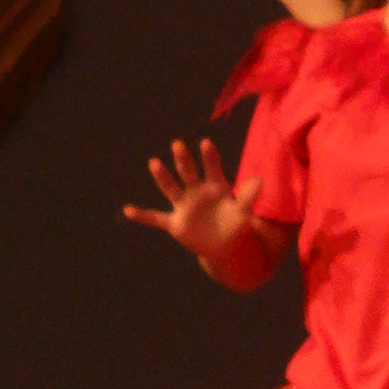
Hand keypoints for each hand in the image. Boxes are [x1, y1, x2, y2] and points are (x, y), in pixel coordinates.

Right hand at [122, 138, 249, 257]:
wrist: (223, 245)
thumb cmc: (234, 224)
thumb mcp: (243, 212)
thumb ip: (249, 196)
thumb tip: (260, 179)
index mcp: (215, 187)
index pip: (212, 168)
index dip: (209, 157)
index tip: (206, 143)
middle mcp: (196, 192)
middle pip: (188, 173)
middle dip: (183, 160)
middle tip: (178, 144)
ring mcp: (183, 206)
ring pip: (171, 188)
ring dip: (163, 176)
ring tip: (154, 162)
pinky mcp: (174, 222)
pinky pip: (155, 218)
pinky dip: (143, 216)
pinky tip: (128, 210)